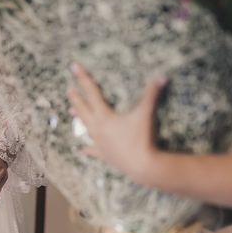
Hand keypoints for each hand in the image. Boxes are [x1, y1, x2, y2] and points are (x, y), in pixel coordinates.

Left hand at [67, 63, 166, 184]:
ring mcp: (100, 143)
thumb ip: (152, 93)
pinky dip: (88, 150)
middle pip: (84, 110)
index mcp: (104, 116)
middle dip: (77, 98)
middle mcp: (98, 129)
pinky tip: (82, 150)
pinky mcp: (105, 155)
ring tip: (71, 112)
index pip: (92, 92)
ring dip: (79, 119)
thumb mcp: (146, 113)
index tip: (74, 67)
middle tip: (69, 90)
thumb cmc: (141, 138)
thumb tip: (162, 75)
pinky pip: (94, 151)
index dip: (83, 78)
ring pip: (86, 128)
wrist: (142, 165)